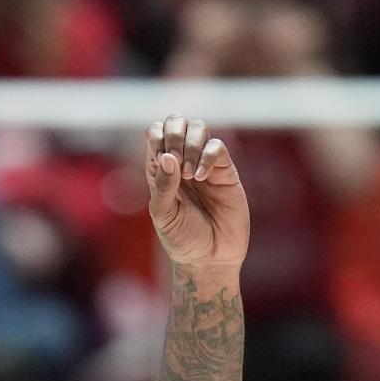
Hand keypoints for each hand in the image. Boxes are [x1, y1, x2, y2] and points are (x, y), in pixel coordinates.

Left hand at [146, 115, 249, 272]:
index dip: (157, 138)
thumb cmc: (182, 240)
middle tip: (176, 163)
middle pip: (177, 121)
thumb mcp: (164, 216)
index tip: (160, 162)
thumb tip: (167, 156)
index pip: (155, 133)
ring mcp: (203, 164)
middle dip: (174, 134)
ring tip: (189, 176)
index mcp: (160, 170)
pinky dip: (207, 156)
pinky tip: (201, 177)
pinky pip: (217, 146)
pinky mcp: (225, 171)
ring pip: (198, 128)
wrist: (210, 259)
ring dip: (191, 145)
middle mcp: (181, 162)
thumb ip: (163, 186)